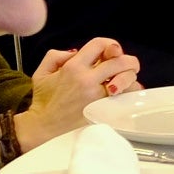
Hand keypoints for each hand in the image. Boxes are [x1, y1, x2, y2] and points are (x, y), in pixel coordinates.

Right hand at [17, 38, 141, 145]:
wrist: (44, 128)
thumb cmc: (44, 101)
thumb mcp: (42, 72)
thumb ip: (57, 55)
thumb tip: (76, 52)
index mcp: (73, 67)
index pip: (100, 44)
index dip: (110, 44)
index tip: (113, 51)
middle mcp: (87, 80)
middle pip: (119, 62)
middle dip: (129, 61)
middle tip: (130, 66)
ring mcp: (97, 97)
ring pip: (127, 80)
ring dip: (131, 78)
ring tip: (128, 80)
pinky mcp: (103, 112)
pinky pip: (125, 99)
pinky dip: (129, 94)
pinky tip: (126, 94)